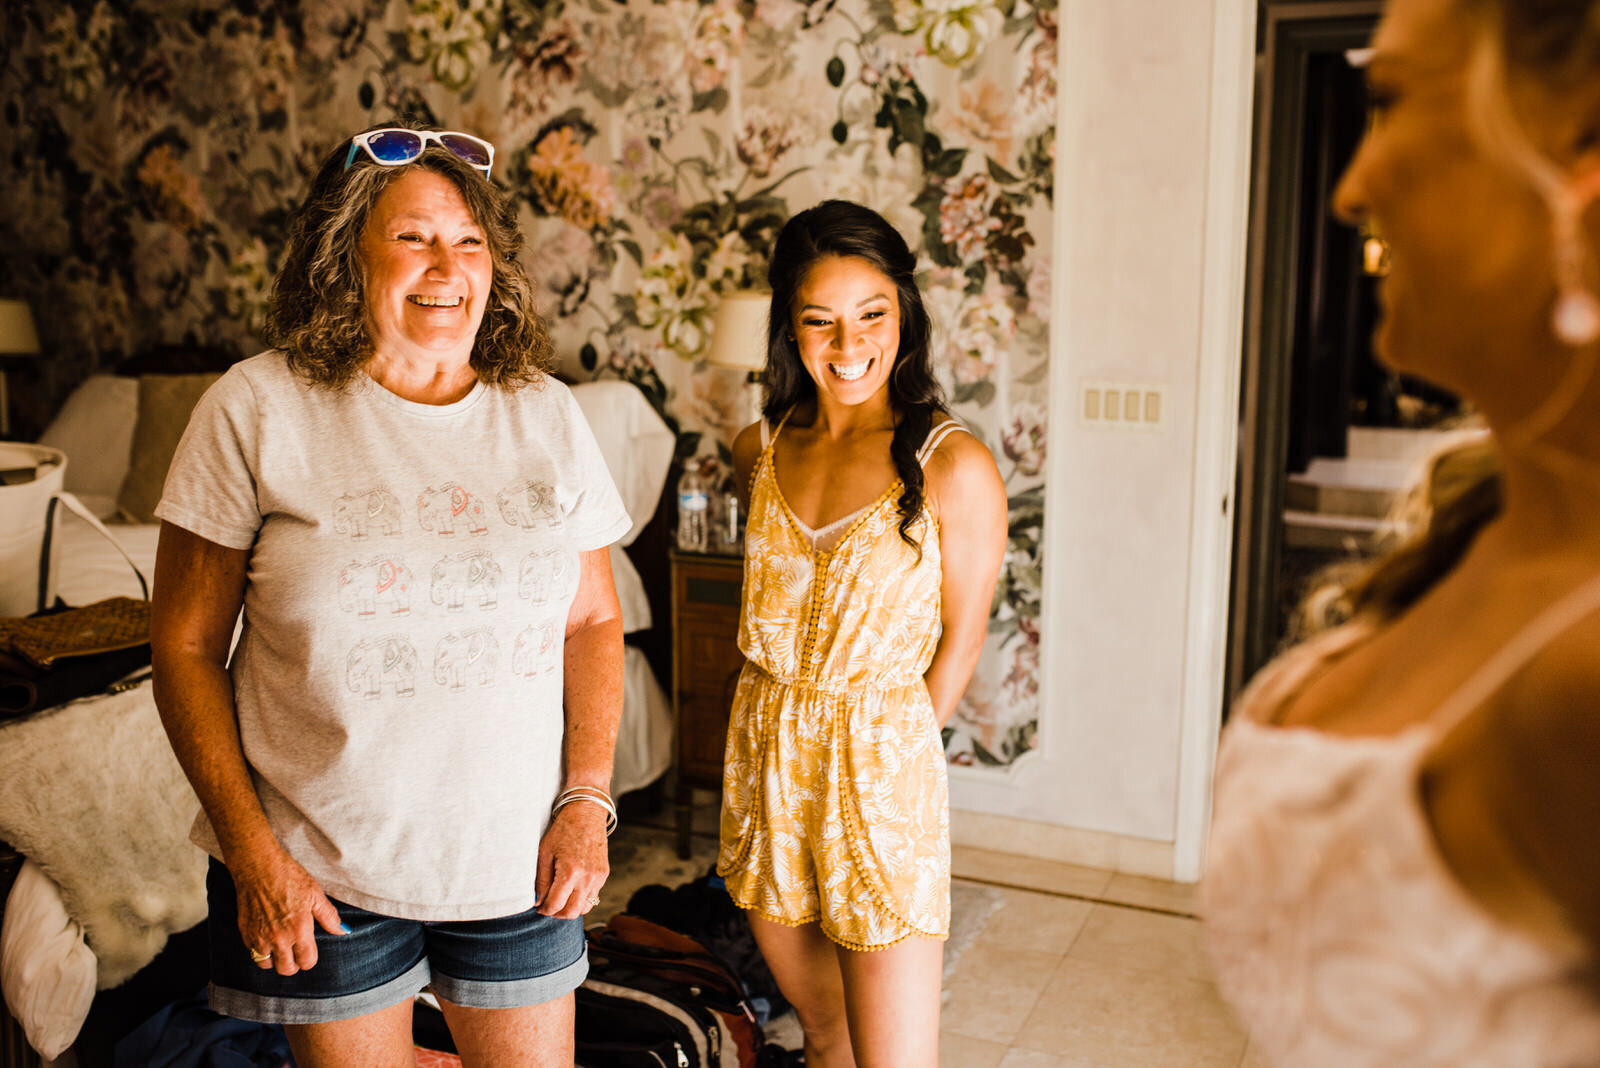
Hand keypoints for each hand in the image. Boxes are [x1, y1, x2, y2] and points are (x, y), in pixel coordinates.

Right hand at [229, 848, 346, 975]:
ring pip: (267, 965)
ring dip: (275, 959)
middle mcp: (278, 938)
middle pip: (287, 969)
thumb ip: (329, 917)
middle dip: (294, 964)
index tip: (309, 950)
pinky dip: (261, 949)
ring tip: (281, 945)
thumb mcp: (315, 894)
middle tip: (295, 951)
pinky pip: (253, 953)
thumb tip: (343, 931)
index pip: (307, 962)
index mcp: (299, 929)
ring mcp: (259, 937)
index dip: (310, 959)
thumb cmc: (288, 877)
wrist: (258, 867)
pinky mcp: (245, 933)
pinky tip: (267, 936)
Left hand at [536, 801, 609, 918]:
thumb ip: (541, 881)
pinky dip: (581, 897)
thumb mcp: (544, 853)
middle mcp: (587, 877)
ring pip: (585, 908)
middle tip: (548, 907)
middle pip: (572, 912)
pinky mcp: (604, 873)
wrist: (587, 812)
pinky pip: (593, 896)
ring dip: (571, 908)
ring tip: (560, 898)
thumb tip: (539, 902)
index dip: (544, 910)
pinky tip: (572, 887)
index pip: (555, 905)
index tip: (539, 907)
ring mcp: (598, 877)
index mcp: (570, 872)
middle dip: (557, 914)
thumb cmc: (563, 830)